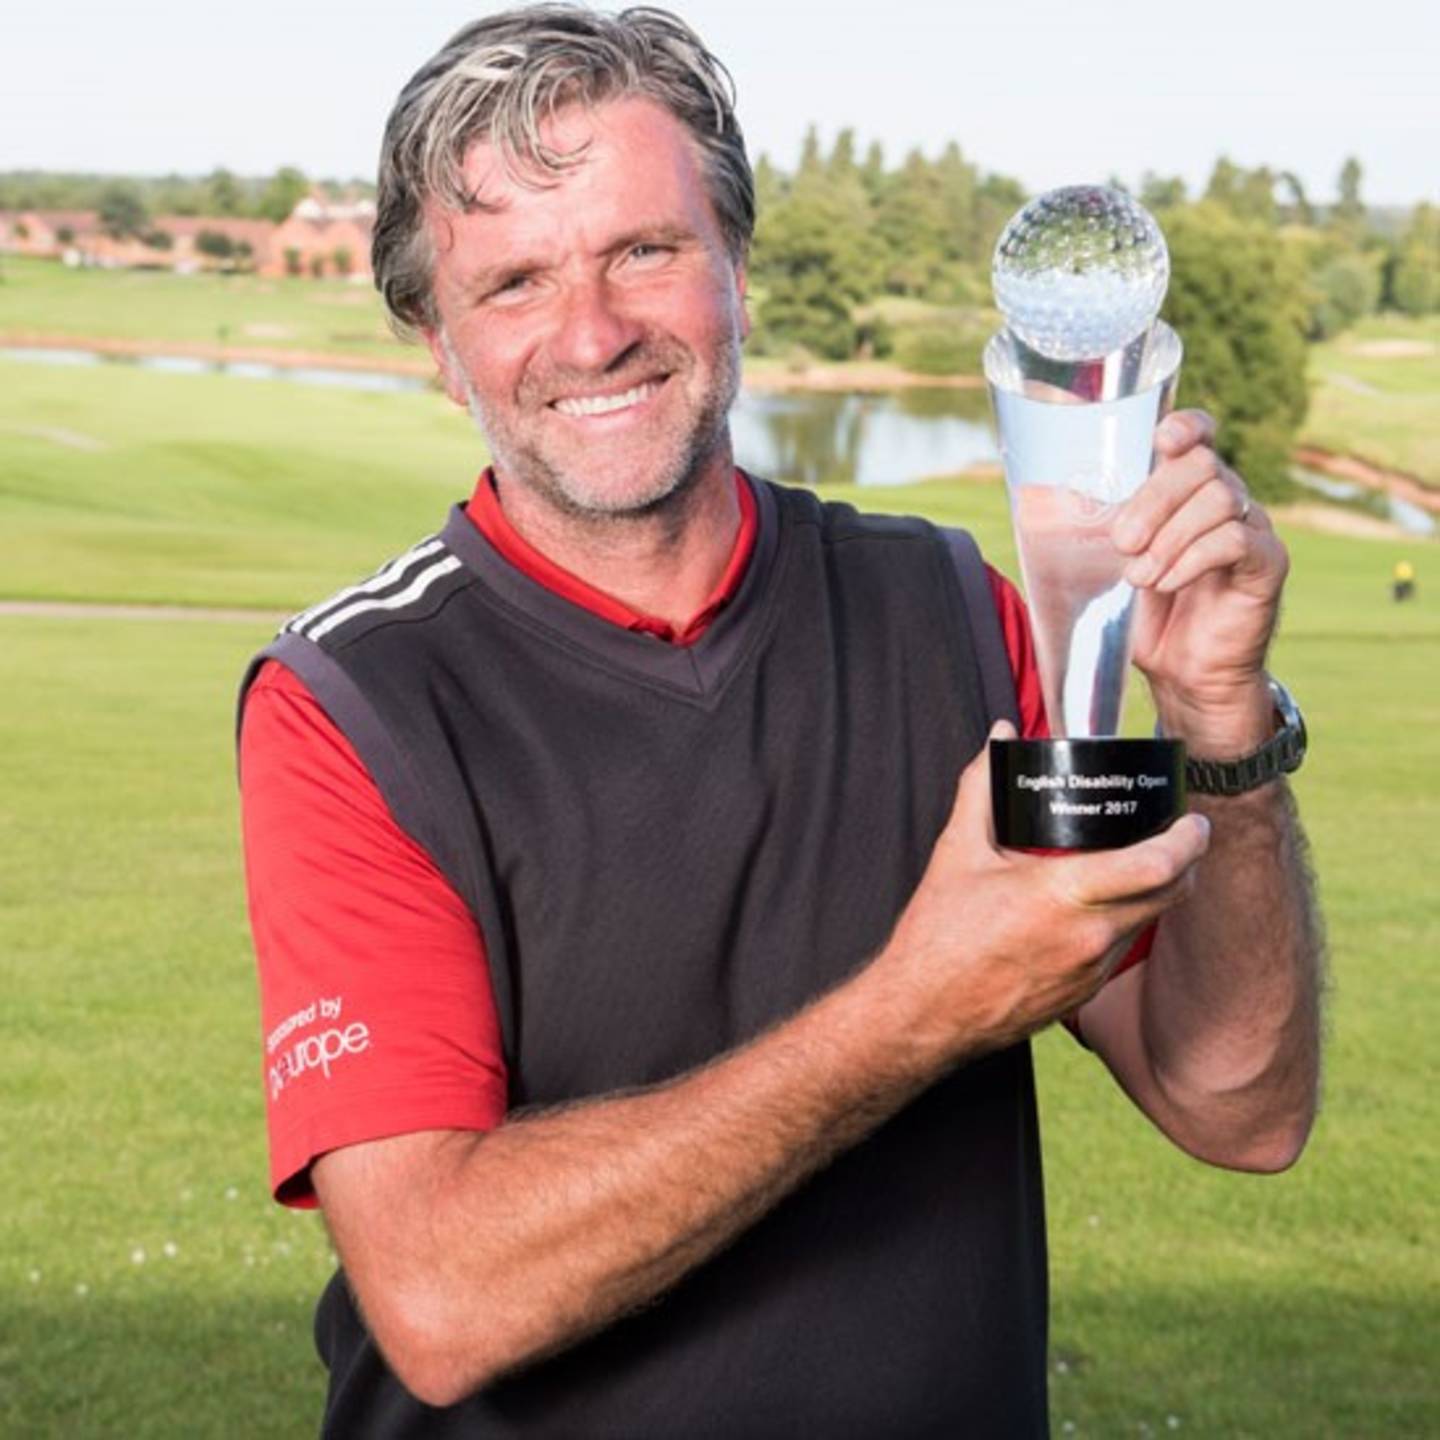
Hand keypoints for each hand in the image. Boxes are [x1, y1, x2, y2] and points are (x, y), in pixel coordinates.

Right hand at [880, 723, 1211, 1059]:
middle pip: (1169, 896)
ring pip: (1145, 924)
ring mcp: (1089, 973)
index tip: (1194, 821)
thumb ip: (981, 787)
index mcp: (1061, 895)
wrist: (921, 1013)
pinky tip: (1096, 906)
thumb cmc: (936, 935)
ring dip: (1152, 893)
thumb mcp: (957, 851)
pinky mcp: (1082, 997)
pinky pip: (1117, 950)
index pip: (1157, 867)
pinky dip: (1120, 922)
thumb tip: (1000, 735)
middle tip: (1180, 836)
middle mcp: (1087, 938)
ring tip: (1137, 865)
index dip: (1188, 841)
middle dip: (1186, 864)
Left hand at [1111, 410, 1289, 752]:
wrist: (1182, 674)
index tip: (1161, 441)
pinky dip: (1194, 558)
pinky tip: (1167, 583)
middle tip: (1122, 543)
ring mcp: (1252, 528)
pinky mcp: (1267, 563)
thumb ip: (1084, 530)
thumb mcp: (1104, 568)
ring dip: (1171, 536)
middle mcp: (1225, 501)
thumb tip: (1032, 498)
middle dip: (1154, 499)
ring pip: (1220, 498)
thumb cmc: (1144, 617)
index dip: (1185, 427)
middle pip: (1201, 464)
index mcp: (1186, 492)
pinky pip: (1237, 538)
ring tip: (1141, 577)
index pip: (1198, 436)